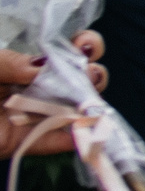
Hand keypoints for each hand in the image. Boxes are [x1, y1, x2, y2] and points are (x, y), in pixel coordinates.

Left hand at [0, 32, 104, 155]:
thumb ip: (7, 62)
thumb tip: (45, 65)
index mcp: (15, 64)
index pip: (59, 51)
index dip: (80, 46)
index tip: (85, 46)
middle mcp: (25, 87)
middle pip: (72, 79)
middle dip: (90, 74)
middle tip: (88, 76)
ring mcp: (24, 116)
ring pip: (67, 110)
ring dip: (87, 105)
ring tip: (90, 103)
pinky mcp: (16, 144)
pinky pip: (48, 143)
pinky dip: (70, 140)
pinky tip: (85, 132)